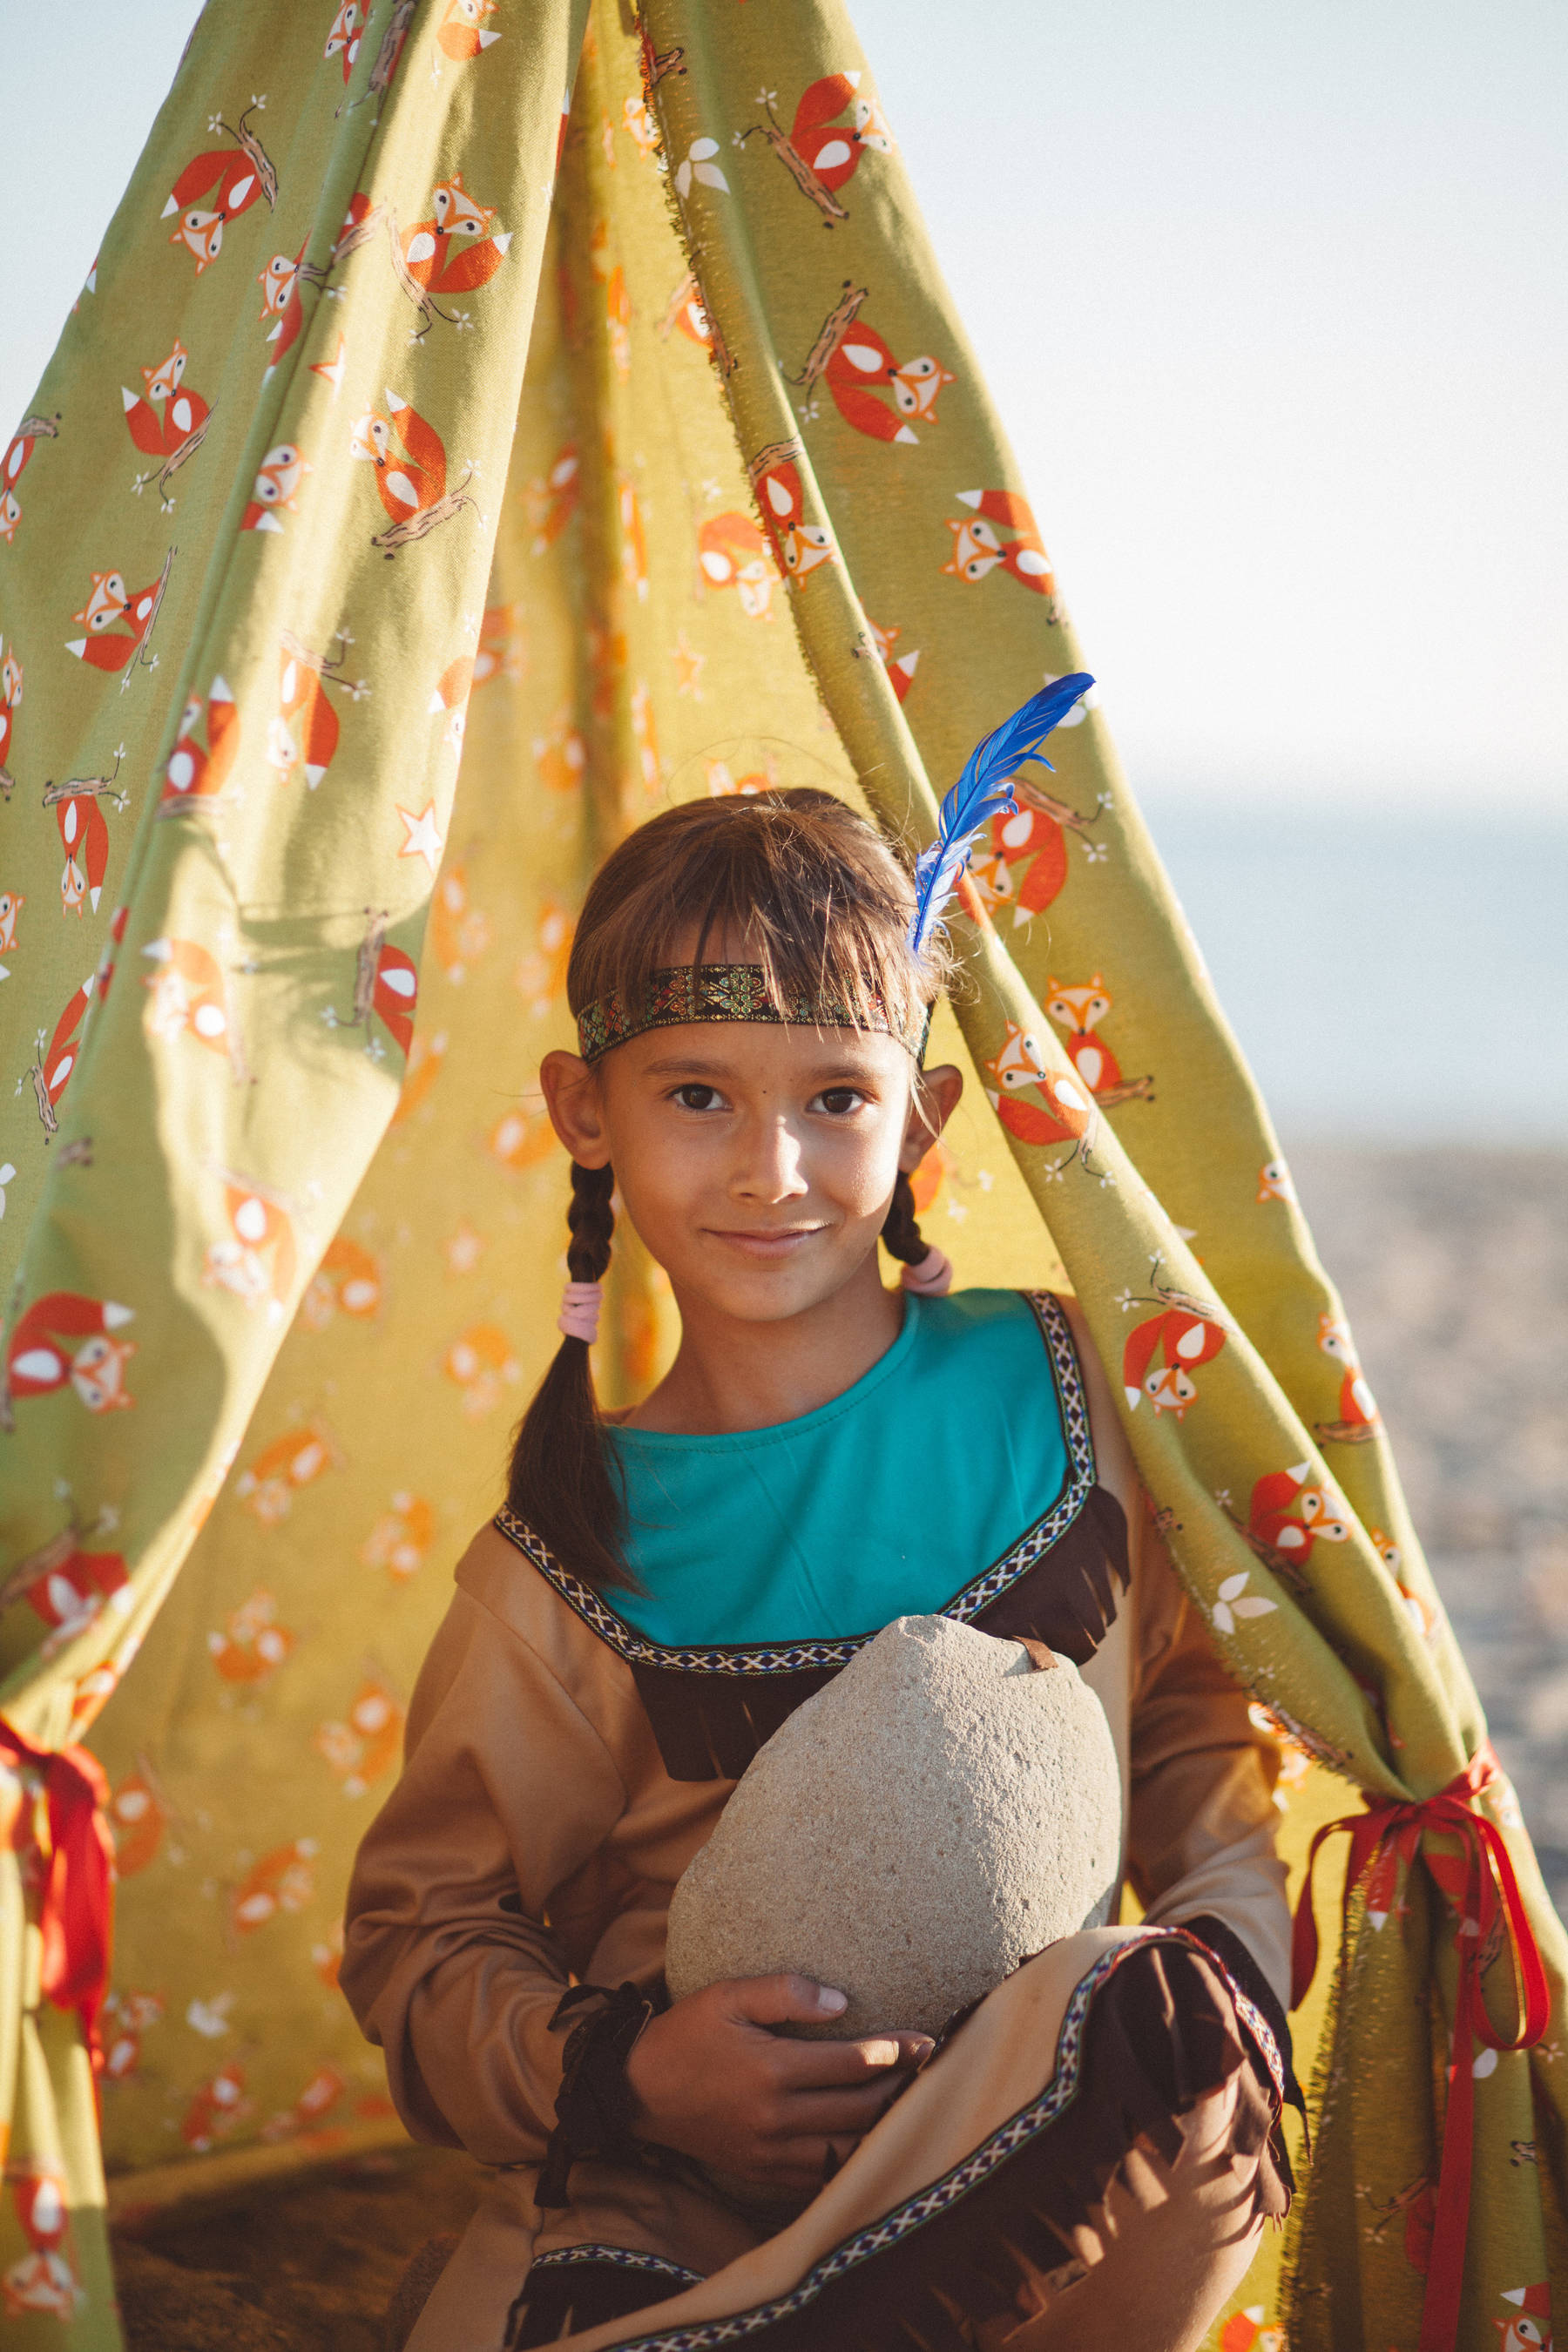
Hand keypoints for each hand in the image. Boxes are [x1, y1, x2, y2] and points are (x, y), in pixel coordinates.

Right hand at [624, 1974, 932, 2196]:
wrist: (636, 2092)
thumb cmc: (685, 2034)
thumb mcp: (727, 1994)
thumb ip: (785, 1993)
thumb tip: (841, 2002)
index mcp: (771, 2070)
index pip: (853, 2064)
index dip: (896, 2052)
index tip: (926, 2041)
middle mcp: (775, 2118)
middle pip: (860, 2110)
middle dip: (902, 2090)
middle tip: (934, 2072)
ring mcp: (769, 2153)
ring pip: (846, 2149)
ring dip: (884, 2130)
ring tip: (913, 2108)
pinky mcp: (760, 2172)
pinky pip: (820, 2177)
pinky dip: (851, 2163)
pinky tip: (871, 2145)